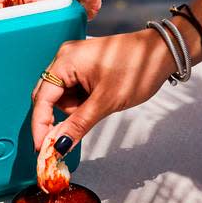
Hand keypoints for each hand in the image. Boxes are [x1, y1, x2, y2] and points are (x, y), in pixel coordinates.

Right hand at [30, 30, 176, 151]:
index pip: (42, 99)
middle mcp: (65, 57)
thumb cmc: (137, 68)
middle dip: (59, 118)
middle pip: (48, 97)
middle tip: (67, 139)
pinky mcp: (83, 66)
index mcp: (66, 61)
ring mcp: (74, 60)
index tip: (42, 149)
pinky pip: (73, 90)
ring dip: (75, 109)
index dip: (40, 126)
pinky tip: (99, 100)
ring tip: (100, 105)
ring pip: (62, 97)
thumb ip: (78, 125)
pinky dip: (82, 102)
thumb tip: (58, 145)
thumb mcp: (106, 102)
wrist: (162, 53)